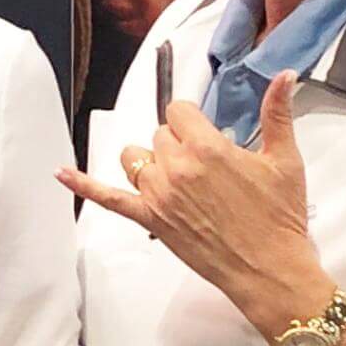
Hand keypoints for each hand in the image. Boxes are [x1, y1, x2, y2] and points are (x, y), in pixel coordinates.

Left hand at [58, 70, 331, 339]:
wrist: (268, 269)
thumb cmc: (279, 217)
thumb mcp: (284, 160)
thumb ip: (278, 114)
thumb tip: (285, 76)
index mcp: (206, 147)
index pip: (179, 111)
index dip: (192, 121)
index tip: (206, 134)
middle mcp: (176, 167)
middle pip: (160, 134)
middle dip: (179, 143)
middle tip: (206, 167)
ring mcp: (158, 195)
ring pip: (135, 157)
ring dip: (151, 161)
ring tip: (176, 176)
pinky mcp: (150, 220)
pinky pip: (109, 198)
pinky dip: (83, 185)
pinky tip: (60, 173)